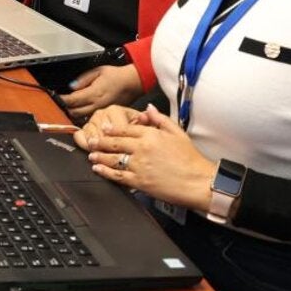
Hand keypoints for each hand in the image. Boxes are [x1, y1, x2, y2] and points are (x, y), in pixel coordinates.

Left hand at [60, 63, 143, 119]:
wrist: (133, 83)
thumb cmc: (117, 76)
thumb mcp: (98, 71)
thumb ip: (82, 79)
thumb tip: (71, 86)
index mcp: (94, 93)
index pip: (72, 100)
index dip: (62, 100)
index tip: (56, 97)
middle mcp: (97, 105)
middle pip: (74, 112)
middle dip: (65, 108)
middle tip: (61, 102)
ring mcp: (101, 111)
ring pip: (81, 117)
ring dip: (73, 113)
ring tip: (70, 105)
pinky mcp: (105, 114)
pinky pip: (90, 117)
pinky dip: (83, 115)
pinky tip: (81, 109)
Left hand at [77, 104, 215, 212]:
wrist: (199, 182)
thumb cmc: (190, 159)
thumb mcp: (178, 133)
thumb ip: (161, 119)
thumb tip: (148, 109)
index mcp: (151, 135)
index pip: (126, 128)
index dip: (112, 128)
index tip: (104, 127)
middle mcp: (142, 149)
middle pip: (115, 143)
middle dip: (101, 141)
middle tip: (91, 140)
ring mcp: (139, 166)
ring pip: (113, 159)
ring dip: (100, 156)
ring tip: (91, 154)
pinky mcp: (139, 182)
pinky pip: (118, 176)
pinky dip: (105, 172)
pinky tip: (98, 169)